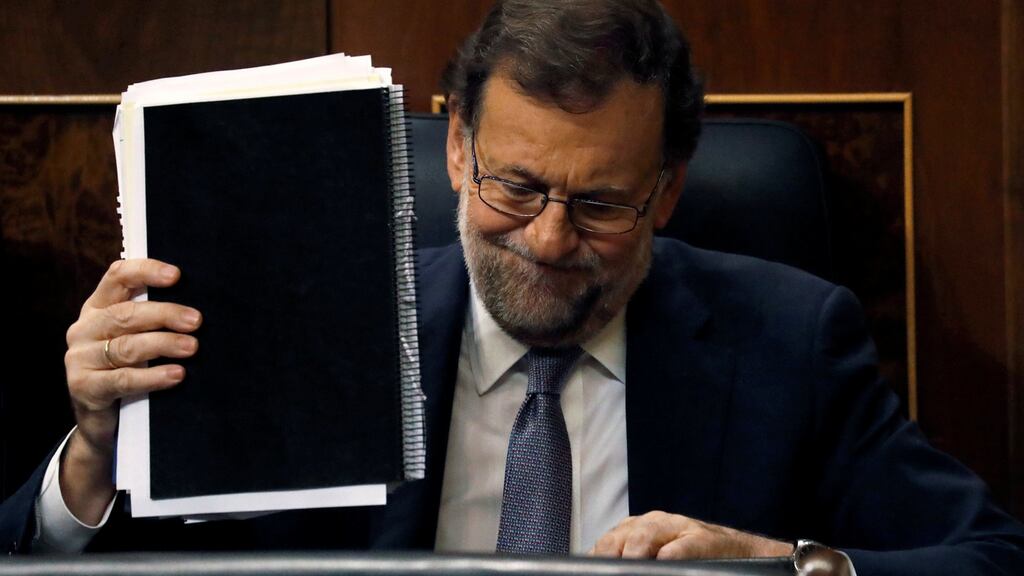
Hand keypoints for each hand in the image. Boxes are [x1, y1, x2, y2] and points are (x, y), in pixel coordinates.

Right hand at [60, 258, 201, 522]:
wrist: (106, 423)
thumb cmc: (131, 370)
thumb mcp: (138, 340)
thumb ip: (155, 319)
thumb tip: (200, 307)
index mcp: (98, 307)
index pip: (118, 277)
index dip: (146, 271)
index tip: (177, 276)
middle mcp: (84, 328)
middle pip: (126, 314)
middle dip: (165, 314)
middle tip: (197, 321)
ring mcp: (79, 358)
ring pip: (127, 346)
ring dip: (163, 344)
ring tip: (192, 347)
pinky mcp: (83, 387)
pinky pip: (122, 379)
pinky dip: (152, 376)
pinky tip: (176, 375)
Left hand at [590, 510, 793, 559]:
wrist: (736, 551)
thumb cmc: (689, 555)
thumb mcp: (654, 554)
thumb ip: (630, 559)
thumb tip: (601, 569)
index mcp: (637, 528)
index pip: (608, 542)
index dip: (599, 557)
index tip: (593, 572)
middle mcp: (655, 523)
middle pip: (621, 536)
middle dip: (611, 556)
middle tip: (608, 571)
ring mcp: (678, 528)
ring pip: (645, 535)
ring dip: (633, 553)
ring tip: (629, 566)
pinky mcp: (702, 539)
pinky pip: (682, 545)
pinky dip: (670, 555)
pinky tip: (664, 560)